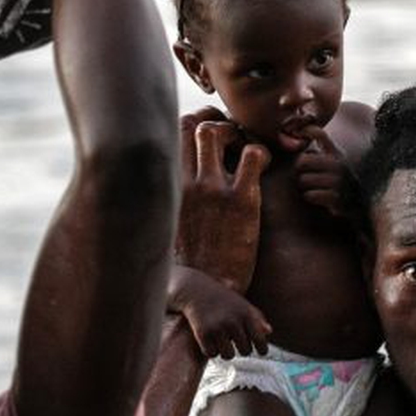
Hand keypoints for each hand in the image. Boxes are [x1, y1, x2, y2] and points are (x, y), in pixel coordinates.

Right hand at [170, 265, 270, 358]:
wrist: (195, 290)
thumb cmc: (223, 298)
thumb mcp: (242, 304)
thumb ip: (257, 317)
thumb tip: (269, 332)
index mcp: (246, 314)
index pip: (261, 341)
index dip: (262, 349)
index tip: (260, 351)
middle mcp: (233, 322)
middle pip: (245, 351)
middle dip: (241, 349)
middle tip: (236, 342)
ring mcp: (217, 328)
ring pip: (228, 355)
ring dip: (226, 352)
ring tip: (223, 343)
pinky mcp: (203, 333)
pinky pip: (212, 354)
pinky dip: (211, 350)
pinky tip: (210, 341)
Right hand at [175, 109, 266, 291]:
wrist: (206, 292)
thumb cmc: (187, 269)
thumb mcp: (163, 232)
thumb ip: (163, 209)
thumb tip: (152, 203)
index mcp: (165, 190)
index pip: (169, 138)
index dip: (191, 130)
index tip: (208, 142)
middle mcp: (184, 182)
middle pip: (189, 125)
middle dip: (212, 124)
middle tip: (230, 140)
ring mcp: (212, 188)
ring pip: (215, 130)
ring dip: (233, 132)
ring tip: (244, 150)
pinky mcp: (241, 200)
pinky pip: (252, 154)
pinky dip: (260, 152)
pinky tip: (263, 166)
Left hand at [295, 128, 358, 220]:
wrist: (356, 203)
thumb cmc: (338, 177)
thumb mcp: (332, 157)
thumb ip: (320, 140)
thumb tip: (303, 127)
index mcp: (336, 153)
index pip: (319, 135)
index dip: (306, 134)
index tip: (301, 144)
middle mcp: (339, 165)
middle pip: (302, 161)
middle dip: (299, 169)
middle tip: (304, 174)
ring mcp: (339, 182)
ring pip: (304, 179)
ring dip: (304, 185)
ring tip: (311, 186)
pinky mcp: (337, 199)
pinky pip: (310, 195)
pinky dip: (310, 196)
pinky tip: (316, 196)